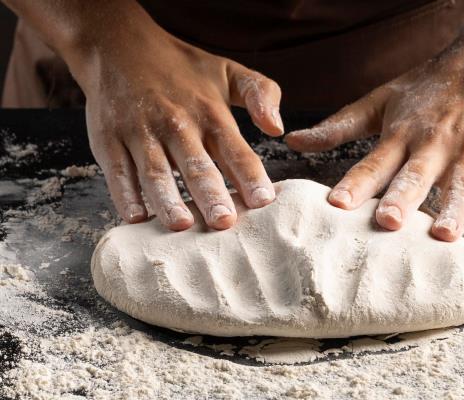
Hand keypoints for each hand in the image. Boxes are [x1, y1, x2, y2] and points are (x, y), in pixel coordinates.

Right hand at [76, 18, 283, 230]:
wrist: (118, 46)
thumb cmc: (182, 69)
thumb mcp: (228, 71)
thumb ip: (261, 94)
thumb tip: (277, 128)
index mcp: (210, 113)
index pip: (235, 150)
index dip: (250, 176)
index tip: (263, 201)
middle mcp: (176, 123)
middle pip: (196, 164)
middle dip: (211, 194)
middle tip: (224, 222)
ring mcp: (140, 132)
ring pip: (156, 171)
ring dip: (168, 199)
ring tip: (181, 225)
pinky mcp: (109, 140)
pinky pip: (117, 171)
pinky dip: (124, 194)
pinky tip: (136, 218)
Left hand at [286, 50, 463, 241]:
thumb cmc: (426, 88)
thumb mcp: (379, 101)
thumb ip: (338, 126)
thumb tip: (293, 141)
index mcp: (401, 133)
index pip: (373, 163)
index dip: (355, 184)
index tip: (336, 205)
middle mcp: (433, 145)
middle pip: (415, 176)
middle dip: (402, 198)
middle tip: (387, 221)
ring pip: (461, 185)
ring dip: (454, 210)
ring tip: (445, 236)